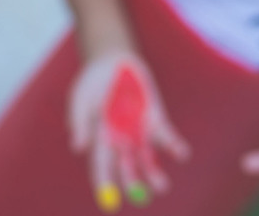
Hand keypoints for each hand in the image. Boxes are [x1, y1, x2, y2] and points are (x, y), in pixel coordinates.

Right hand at [69, 51, 189, 211]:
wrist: (114, 60)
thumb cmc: (92, 81)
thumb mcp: (80, 97)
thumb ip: (79, 121)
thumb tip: (78, 148)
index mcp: (100, 138)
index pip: (101, 165)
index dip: (104, 182)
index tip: (108, 199)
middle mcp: (121, 140)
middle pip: (127, 168)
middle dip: (133, 183)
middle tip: (140, 196)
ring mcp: (140, 132)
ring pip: (149, 160)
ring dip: (155, 175)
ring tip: (162, 186)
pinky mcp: (156, 120)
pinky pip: (168, 138)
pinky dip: (175, 147)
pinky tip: (181, 153)